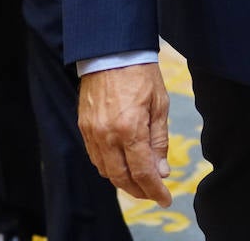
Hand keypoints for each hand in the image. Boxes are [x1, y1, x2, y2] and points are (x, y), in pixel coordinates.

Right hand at [78, 64, 171, 205]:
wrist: (112, 50)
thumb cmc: (141, 74)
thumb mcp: (159, 105)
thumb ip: (159, 141)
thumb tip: (161, 171)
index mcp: (130, 129)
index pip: (143, 172)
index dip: (155, 190)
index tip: (165, 199)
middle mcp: (107, 135)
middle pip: (121, 178)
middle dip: (139, 191)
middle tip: (153, 193)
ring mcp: (93, 132)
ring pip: (106, 170)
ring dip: (123, 181)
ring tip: (140, 181)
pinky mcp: (84, 126)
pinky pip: (95, 157)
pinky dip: (108, 166)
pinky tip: (121, 164)